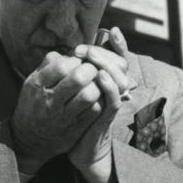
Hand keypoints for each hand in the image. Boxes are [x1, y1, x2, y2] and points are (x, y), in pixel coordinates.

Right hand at [9, 51, 109, 171]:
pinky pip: (94, 111)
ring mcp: (63, 117)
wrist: (29, 139)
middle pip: (78, 79)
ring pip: (89, 95)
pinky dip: (100, 100)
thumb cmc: (34, 104)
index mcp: (37, 85)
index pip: (61, 66)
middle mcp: (49, 101)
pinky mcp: (75, 129)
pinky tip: (99, 96)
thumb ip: (48, 65)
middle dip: (91, 69)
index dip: (76, 60)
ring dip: (98, 85)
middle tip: (93, 69)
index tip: (80, 60)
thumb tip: (69, 52)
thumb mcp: (32, 82)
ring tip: (97, 82)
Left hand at [68, 27, 129, 182]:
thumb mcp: (74, 95)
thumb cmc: (76, 121)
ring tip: (91, 57)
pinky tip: (99, 76)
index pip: (119, 59)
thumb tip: (62, 54)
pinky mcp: (108, 117)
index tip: (111, 30)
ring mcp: (112, 104)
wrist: (81, 151)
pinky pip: (113, 99)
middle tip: (85, 48)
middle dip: (103, 53)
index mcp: (108, 83)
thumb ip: (73, 75)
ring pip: (120, 79)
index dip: (119, 45)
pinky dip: (109, 86)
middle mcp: (114, 92)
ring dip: (106, 65)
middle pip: (120, 65)